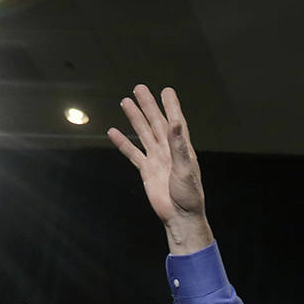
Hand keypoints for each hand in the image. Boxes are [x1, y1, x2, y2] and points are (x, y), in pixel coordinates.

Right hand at [107, 85, 213, 253]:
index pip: (176, 121)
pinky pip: (132, 153)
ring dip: (135, 118)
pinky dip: (123, 143)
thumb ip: (180, 145)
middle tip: (139, 88)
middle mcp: (168, 150)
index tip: (166, 90)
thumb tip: (175, 122)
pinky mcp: (146, 171)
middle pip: (156, 122)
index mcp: (182, 148)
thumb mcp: (185, 168)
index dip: (171, 105)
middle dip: (148, 105)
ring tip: (126, 101)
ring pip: (143, 133)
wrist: (179, 216)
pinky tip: (113, 132)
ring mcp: (156, 159)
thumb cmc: (189, 195)